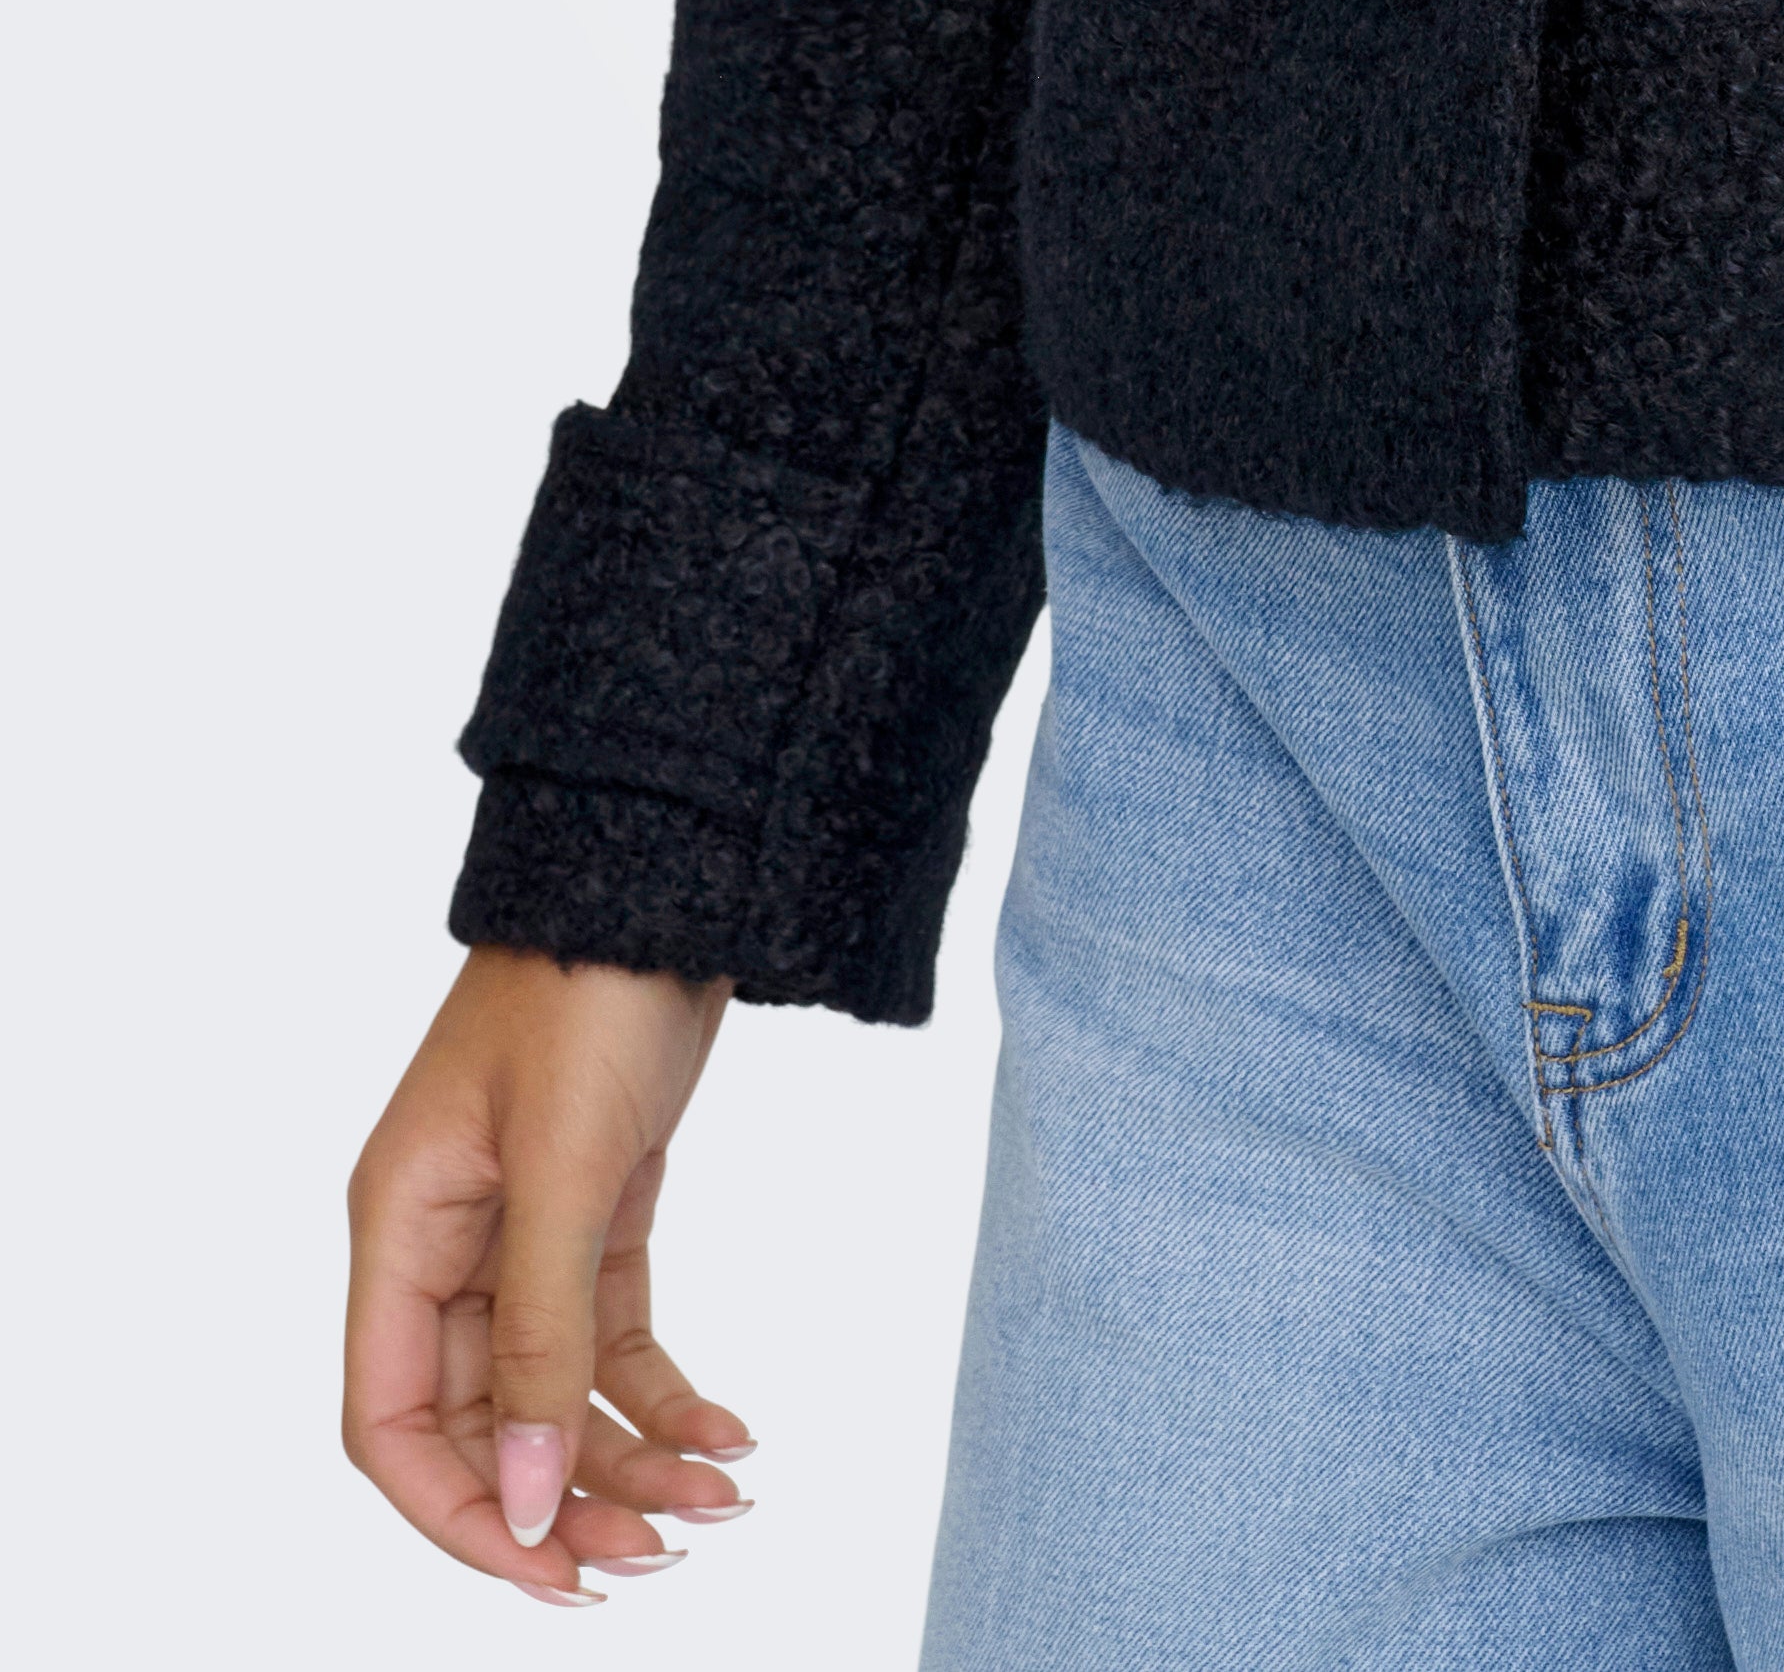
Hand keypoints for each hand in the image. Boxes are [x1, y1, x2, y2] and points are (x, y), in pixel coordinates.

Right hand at [345, 945, 747, 1598]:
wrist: (674, 872)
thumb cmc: (592, 988)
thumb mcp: (568, 1166)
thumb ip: (538, 1334)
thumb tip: (520, 1498)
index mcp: (399, 1232)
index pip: (393, 1425)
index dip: (457, 1513)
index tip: (550, 1570)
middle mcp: (447, 1243)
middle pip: (482, 1423)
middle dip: (563, 1497)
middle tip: (659, 1552)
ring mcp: (522, 1227)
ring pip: (555, 1389)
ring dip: (628, 1455)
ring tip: (722, 1500)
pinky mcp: (599, 1204)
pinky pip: (612, 1334)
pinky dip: (666, 1392)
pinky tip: (731, 1432)